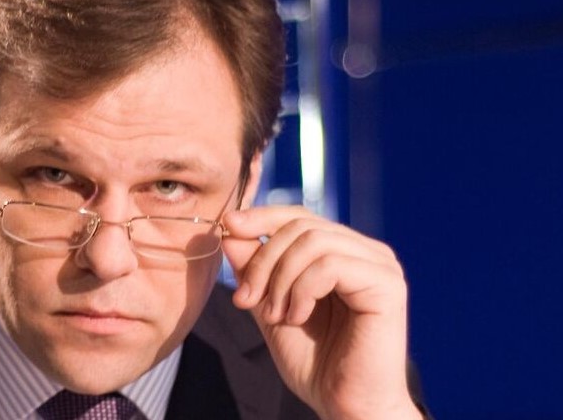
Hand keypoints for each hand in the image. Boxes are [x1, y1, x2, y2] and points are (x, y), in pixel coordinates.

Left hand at [222, 205, 421, 419]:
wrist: (345, 407)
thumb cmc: (315, 363)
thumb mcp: (271, 306)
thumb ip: (255, 269)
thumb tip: (231, 228)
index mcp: (344, 253)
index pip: (299, 217)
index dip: (262, 218)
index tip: (229, 226)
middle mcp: (366, 252)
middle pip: (302, 226)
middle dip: (264, 260)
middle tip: (247, 301)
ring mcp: (380, 265)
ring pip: (313, 242)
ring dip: (281, 279)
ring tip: (277, 315)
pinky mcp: (387, 284)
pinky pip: (330, 265)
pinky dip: (302, 290)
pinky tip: (298, 317)